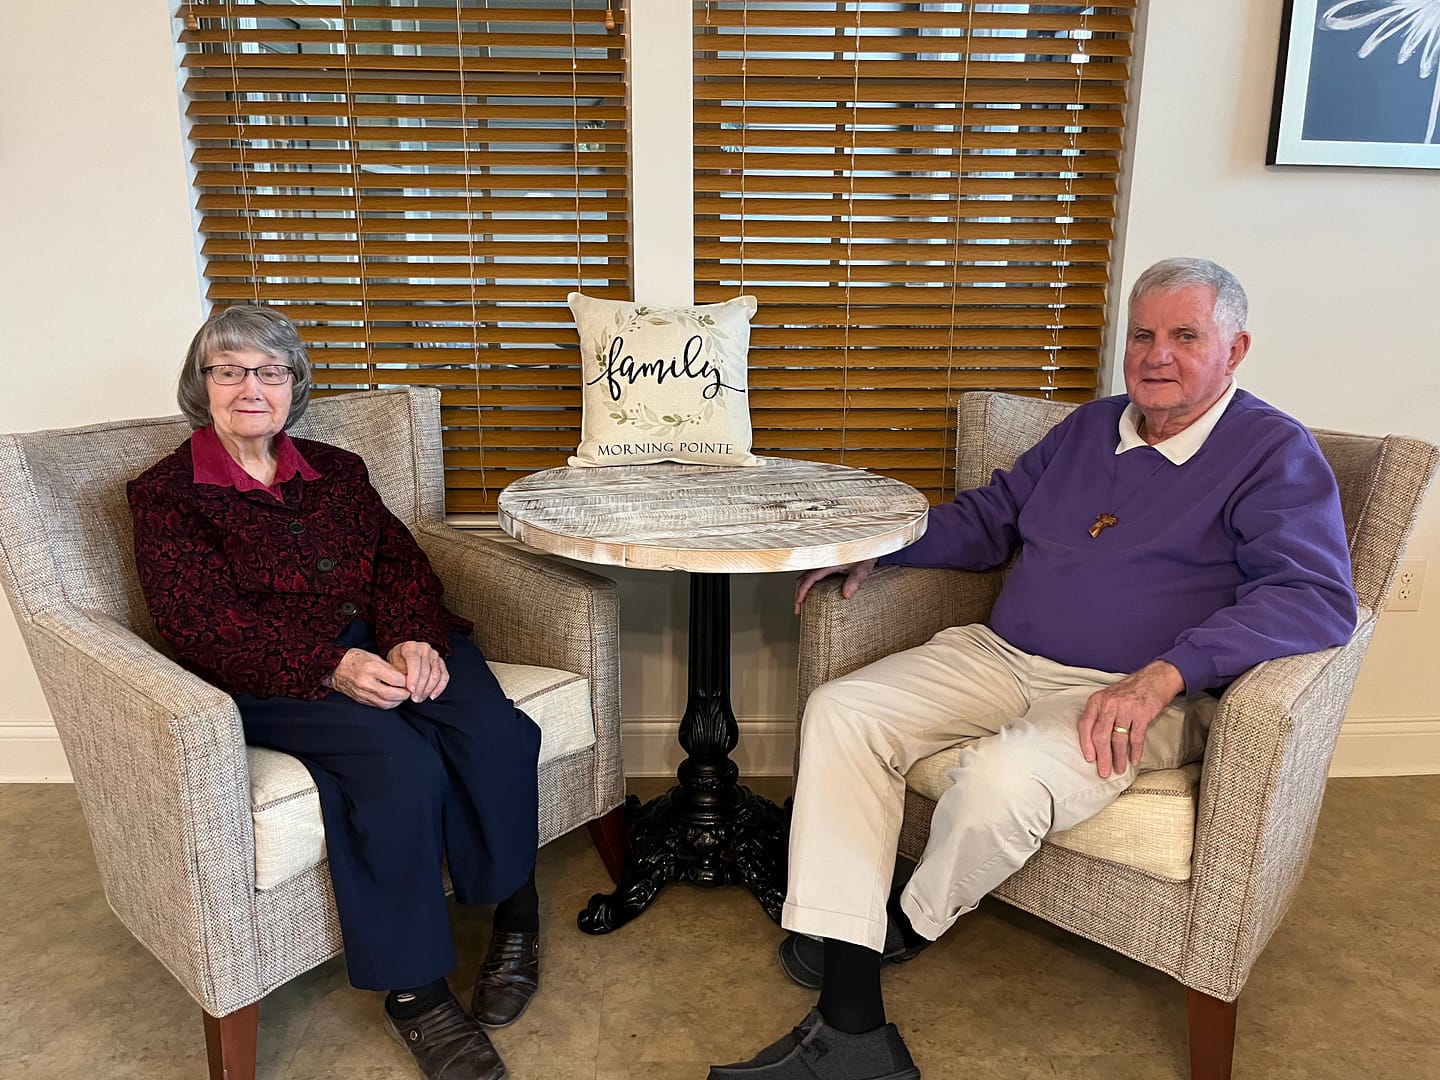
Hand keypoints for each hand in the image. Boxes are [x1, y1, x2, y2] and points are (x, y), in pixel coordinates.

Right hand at [327, 648, 410, 708]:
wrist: (334, 668)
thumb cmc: (355, 658)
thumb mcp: (372, 656)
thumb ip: (388, 667)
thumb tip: (404, 676)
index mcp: (370, 668)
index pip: (395, 679)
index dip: (407, 681)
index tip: (412, 680)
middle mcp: (366, 682)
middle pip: (391, 694)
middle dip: (405, 694)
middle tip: (411, 690)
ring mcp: (362, 693)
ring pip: (385, 703)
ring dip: (398, 701)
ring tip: (403, 695)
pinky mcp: (360, 700)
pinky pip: (378, 705)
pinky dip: (389, 704)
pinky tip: (393, 699)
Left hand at [386, 640, 449, 702]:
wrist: (404, 654)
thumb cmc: (398, 660)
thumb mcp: (392, 664)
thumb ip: (399, 674)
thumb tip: (405, 686)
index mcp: (411, 647)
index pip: (414, 662)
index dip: (413, 677)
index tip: (410, 690)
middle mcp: (424, 649)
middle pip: (426, 670)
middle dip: (420, 687)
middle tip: (414, 698)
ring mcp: (434, 655)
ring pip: (436, 675)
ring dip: (428, 689)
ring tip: (420, 698)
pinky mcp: (441, 662)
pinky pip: (444, 676)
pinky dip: (439, 688)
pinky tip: (432, 695)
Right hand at [794, 558, 877, 613]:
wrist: (868, 546)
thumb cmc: (865, 555)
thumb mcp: (862, 569)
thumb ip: (854, 581)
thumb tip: (846, 595)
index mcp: (828, 562)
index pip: (810, 577)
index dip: (802, 590)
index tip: (799, 602)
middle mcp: (823, 561)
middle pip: (803, 577)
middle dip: (798, 594)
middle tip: (798, 609)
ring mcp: (823, 562)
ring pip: (806, 576)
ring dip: (802, 589)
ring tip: (802, 603)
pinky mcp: (826, 564)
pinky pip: (811, 574)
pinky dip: (807, 585)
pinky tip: (811, 593)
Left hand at [1076, 660, 1184, 778]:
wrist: (1154, 678)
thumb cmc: (1129, 691)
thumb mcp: (1108, 697)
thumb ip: (1099, 715)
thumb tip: (1093, 743)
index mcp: (1097, 700)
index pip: (1085, 725)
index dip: (1085, 744)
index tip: (1089, 759)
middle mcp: (1109, 704)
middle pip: (1101, 736)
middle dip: (1102, 757)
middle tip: (1103, 772)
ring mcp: (1126, 709)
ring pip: (1118, 740)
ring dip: (1118, 758)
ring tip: (1119, 769)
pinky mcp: (1142, 714)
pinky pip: (1136, 738)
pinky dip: (1135, 751)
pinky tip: (1134, 761)